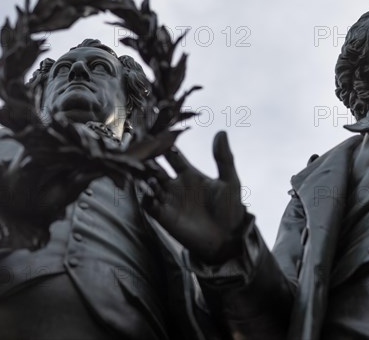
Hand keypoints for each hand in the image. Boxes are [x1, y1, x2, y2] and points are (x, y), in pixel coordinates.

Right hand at [145, 131, 246, 263]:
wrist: (227, 240)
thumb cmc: (230, 210)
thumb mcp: (229, 181)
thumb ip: (224, 158)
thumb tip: (222, 132)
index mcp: (189, 173)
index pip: (172, 154)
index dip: (165, 142)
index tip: (157, 129)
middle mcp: (175, 184)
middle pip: (155, 165)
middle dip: (147, 155)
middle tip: (139, 143)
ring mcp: (168, 200)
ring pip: (148, 182)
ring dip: (142, 173)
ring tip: (138, 162)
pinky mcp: (164, 216)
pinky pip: (148, 203)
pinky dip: (144, 195)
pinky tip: (144, 187)